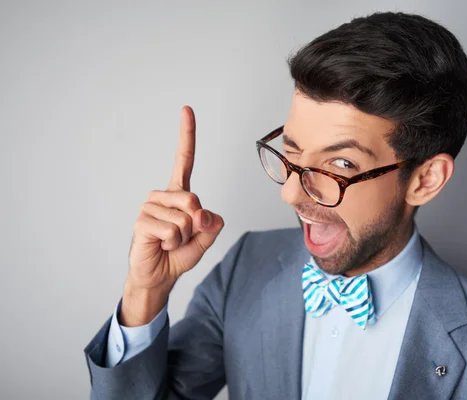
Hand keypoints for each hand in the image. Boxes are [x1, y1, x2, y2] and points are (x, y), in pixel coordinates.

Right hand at [121, 106, 223, 325]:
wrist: (159, 276)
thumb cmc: (180, 254)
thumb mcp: (206, 238)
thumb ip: (212, 223)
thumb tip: (203, 213)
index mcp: (179, 193)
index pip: (183, 160)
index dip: (186, 135)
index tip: (186, 109)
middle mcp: (163, 195)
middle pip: (194, 199)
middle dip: (196, 224)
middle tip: (183, 236)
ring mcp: (150, 206)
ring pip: (185, 217)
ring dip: (184, 236)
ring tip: (170, 242)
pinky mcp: (142, 221)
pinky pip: (173, 229)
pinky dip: (174, 243)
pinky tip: (162, 245)